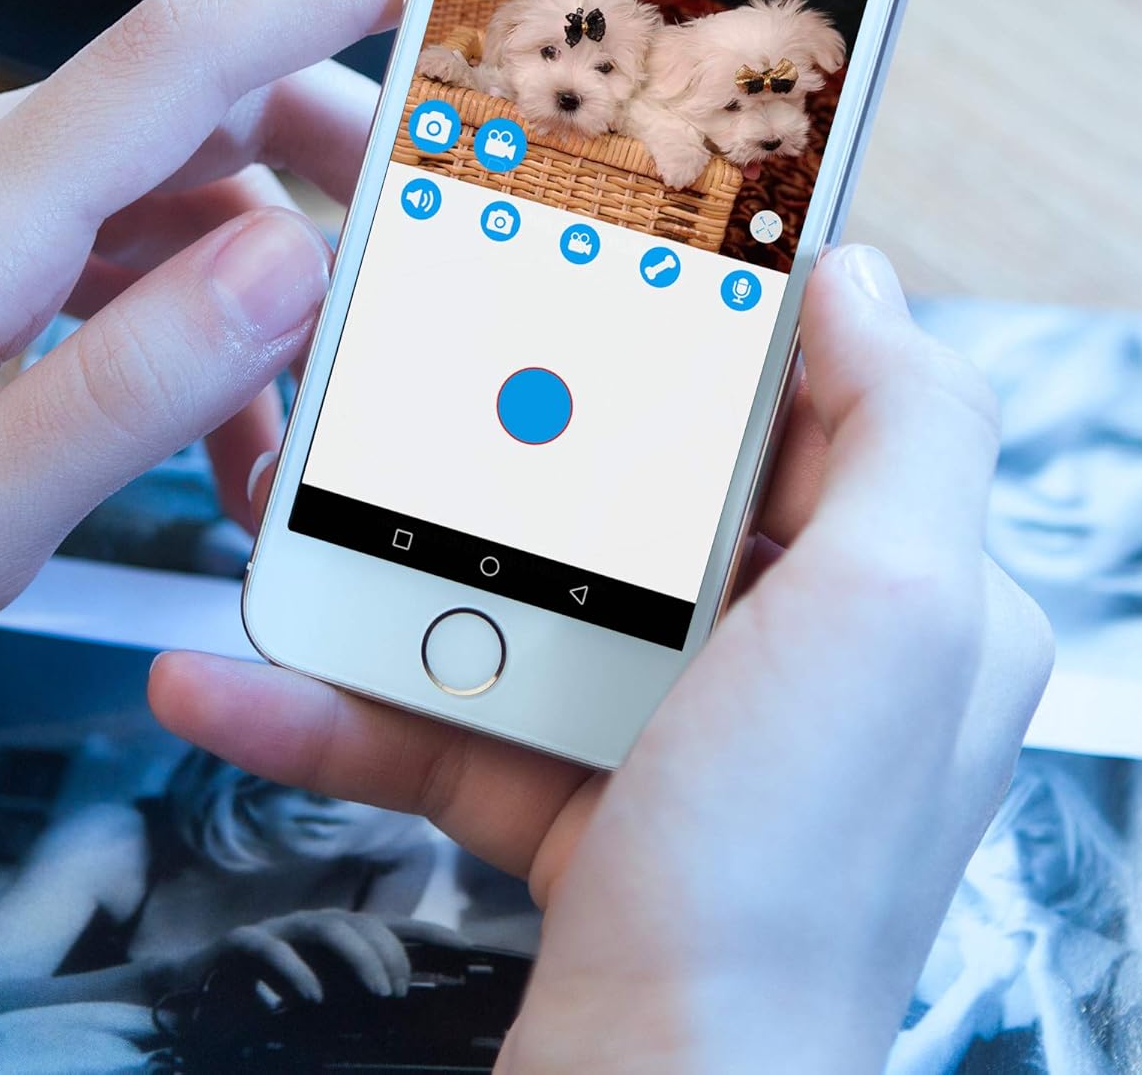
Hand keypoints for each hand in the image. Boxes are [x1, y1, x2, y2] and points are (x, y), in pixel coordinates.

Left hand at [0, 0, 419, 745]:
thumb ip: (135, 385)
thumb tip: (294, 263)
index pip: (184, 51)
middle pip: (193, 108)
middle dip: (328, 167)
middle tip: (419, 250)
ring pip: (158, 191)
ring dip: (252, 290)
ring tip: (283, 440)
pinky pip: (98, 245)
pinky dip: (177, 315)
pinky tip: (199, 428)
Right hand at [151, 246, 1053, 1074]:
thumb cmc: (781, 882)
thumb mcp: (890, 617)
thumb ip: (905, 427)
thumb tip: (855, 280)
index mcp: (900, 599)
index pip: (814, 411)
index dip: (719, 330)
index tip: (610, 258)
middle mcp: (794, 663)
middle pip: (640, 496)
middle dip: (522, 444)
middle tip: (425, 373)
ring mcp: (674, 732)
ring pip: (521, 603)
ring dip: (390, 572)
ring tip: (283, 517)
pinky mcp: (570, 796)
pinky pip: (447, 717)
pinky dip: (342, 702)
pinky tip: (236, 677)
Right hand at [189, 910, 458, 1002]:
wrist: (179, 1008)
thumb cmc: (260, 1014)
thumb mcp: (322, 1017)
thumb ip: (359, 1019)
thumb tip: (412, 1032)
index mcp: (338, 948)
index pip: (393, 930)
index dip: (429, 934)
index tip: (465, 950)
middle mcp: (310, 933)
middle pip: (364, 922)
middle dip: (391, 949)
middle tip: (404, 989)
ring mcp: (275, 935)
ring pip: (326, 925)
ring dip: (357, 952)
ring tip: (379, 990)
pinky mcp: (234, 948)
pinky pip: (263, 945)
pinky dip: (289, 968)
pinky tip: (308, 997)